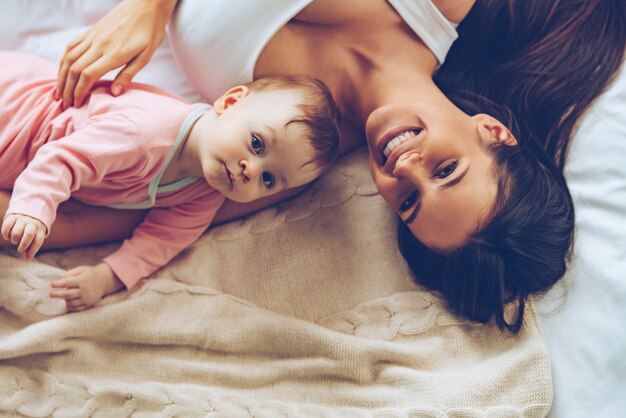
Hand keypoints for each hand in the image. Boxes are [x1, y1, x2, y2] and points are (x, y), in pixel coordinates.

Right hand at [1, 214, 46, 258]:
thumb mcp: (36, 236)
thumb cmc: (32, 229)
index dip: (32, 251)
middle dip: (23, 245)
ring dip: (14, 240)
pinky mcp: (13, 216)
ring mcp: (22, 219)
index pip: (38, 241)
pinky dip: (5, 233)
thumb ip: (32, 246)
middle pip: (29, 234)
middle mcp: (32, 223)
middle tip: (20, 249)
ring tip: (15, 241)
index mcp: (40, 229)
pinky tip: (7, 237)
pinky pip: (7, 225)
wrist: (29, 210)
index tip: (27, 257)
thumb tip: (27, 258)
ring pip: (16, 232)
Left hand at [50, 263, 124, 311]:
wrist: (104, 280)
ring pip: (71, 302)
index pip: (67, 283)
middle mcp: (85, 290)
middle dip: (57, 294)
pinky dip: (70, 306)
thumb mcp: (81, 269)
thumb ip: (71, 273)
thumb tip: (61, 280)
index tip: (52, 284)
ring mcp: (87, 298)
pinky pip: (77, 308)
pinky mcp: (89, 304)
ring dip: (64, 300)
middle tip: (50, 294)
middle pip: (68, 294)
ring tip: (63, 296)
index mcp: (83, 280)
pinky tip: (68, 302)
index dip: (58, 284)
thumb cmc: (89, 274)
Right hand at [55, 0, 177, 108]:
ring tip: (59, 92)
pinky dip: (63, 61)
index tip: (77, 104)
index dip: (80, 91)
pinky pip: (71, 46)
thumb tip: (114, 93)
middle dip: (67, 88)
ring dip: (61, 76)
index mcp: (115, 53)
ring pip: (68, 57)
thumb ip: (128, 74)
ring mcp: (92, 36)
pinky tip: (63, 72)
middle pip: (74, 68)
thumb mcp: (146, 56)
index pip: (89, 75)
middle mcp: (99, 44)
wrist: (145, 4)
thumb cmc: (150, 31)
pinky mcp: (90, 31)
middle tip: (66, 104)